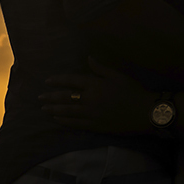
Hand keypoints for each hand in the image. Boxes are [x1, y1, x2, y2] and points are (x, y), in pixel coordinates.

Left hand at [40, 57, 155, 135]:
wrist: (144, 113)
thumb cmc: (133, 91)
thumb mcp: (118, 76)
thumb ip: (101, 68)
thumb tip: (89, 58)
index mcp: (95, 85)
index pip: (71, 81)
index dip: (58, 81)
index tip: (47, 81)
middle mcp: (89, 99)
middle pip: (65, 98)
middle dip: (50, 97)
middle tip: (39, 98)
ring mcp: (91, 114)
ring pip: (67, 112)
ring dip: (54, 110)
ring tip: (44, 109)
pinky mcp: (94, 126)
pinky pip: (75, 123)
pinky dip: (64, 121)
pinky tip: (57, 119)